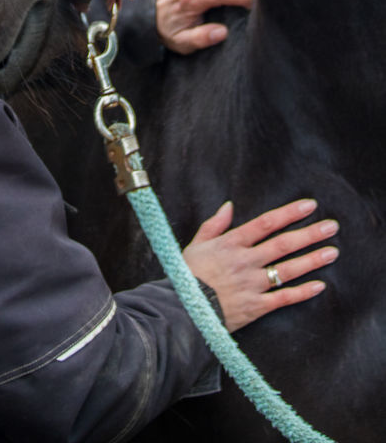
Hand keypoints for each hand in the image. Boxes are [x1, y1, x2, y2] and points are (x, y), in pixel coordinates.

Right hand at [182, 198, 337, 332]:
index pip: (266, 223)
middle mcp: (246, 261)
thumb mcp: (196, 244)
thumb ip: (214, 224)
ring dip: (312, 260)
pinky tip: (320, 286)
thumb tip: (229, 206)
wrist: (182, 309)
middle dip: (309, 234)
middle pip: (283, 244)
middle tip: (331, 226)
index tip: (309, 205)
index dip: (289, 213)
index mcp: (232, 243)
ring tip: (332, 252)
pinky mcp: (256, 306)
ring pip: (288, 270)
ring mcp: (253, 284)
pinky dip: (302, 292)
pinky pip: (283, 298)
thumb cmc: (187, 275)